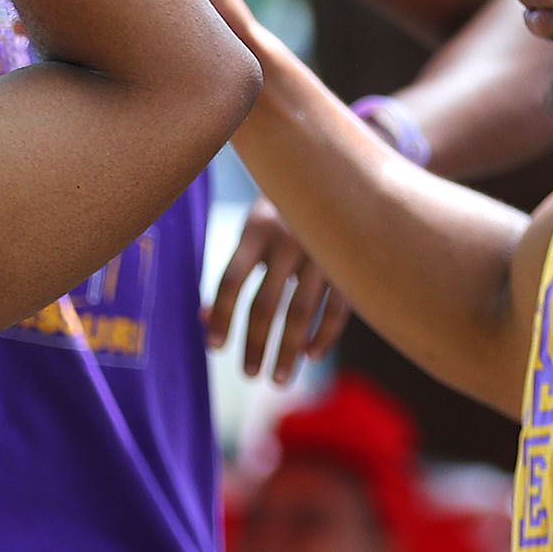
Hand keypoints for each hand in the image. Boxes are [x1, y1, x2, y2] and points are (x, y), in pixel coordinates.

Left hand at [210, 199, 350, 384]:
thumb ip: (235, 272)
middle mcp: (288, 240)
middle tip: (250, 375)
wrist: (337, 171)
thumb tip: (203, 318)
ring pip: (301, 313)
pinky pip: (336, 309)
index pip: (231, 280)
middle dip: (256, 344)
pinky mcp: (349, 263)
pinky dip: (323, 336)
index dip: (221, 316)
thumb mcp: (255, 231)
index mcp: (257, 229)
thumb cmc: (283, 211)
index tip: (214, 348)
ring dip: (287, 352)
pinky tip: (310, 355)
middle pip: (265, 304)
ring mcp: (322, 252)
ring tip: (277, 380)